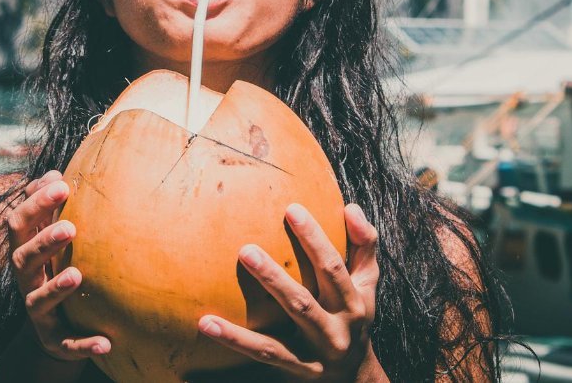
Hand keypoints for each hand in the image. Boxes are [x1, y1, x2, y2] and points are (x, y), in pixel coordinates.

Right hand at [6, 170, 110, 359]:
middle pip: (22, 258)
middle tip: (70, 228)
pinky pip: (67, 344)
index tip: (61, 184)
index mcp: (25, 251)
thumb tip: (55, 171)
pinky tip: (106, 343)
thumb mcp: (49, 238)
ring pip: (38, 300)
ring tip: (77, 275)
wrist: (55, 328)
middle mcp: (26, 280)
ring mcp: (38, 311)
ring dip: (56, 288)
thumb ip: (48, 208)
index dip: (36, 203)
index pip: (20, 223)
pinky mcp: (55, 340)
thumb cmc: (53, 269)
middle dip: (43, 242)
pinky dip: (84, 345)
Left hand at [197, 203, 380, 380]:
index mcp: (352, 303)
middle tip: (245, 249)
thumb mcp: (366, 282)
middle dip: (274, 278)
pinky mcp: (295, 370)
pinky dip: (233, 340)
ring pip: (278, 335)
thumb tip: (350, 207)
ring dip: (248, 316)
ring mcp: (314, 355)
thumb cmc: (354, 314)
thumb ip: (363, 244)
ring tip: (222, 292)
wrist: (356, 375)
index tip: (291, 209)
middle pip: (301, 303)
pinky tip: (205, 322)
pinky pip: (261, 354)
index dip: (314, 239)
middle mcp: (334, 331)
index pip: (332, 268)